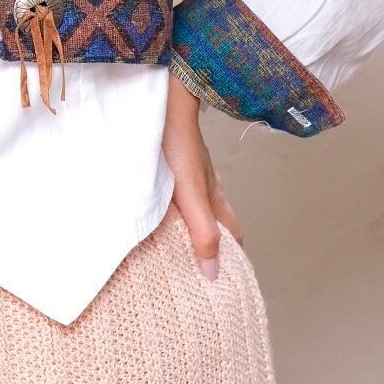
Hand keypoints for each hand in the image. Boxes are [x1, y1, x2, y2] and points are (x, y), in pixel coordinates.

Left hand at [162, 75, 245, 279]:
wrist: (159, 99)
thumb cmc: (175, 143)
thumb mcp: (190, 193)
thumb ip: (201, 230)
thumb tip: (214, 272)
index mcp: (214, 196)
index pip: (231, 235)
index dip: (230, 258)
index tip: (220, 283)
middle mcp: (204, 186)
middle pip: (212, 223)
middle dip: (207, 247)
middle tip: (191, 273)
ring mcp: (186, 173)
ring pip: (192, 208)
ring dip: (184, 229)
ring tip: (169, 251)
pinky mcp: (167, 163)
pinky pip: (172, 194)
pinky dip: (167, 211)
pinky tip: (152, 214)